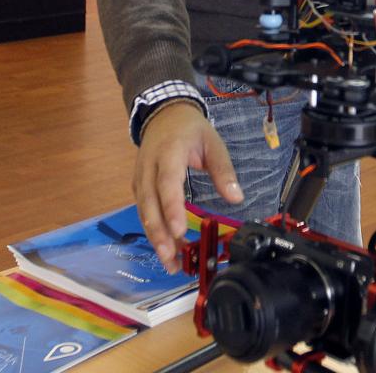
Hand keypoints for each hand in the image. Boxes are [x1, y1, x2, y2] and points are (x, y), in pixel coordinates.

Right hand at [133, 100, 242, 272]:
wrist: (164, 114)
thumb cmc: (190, 129)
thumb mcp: (213, 143)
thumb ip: (223, 170)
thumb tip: (236, 197)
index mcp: (168, 153)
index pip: (167, 183)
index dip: (171, 208)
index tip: (179, 231)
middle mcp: (149, 167)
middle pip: (149, 203)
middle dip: (158, 232)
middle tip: (171, 258)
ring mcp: (140, 177)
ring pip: (143, 210)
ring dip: (155, 237)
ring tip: (169, 262)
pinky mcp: (139, 186)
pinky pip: (144, 210)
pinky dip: (153, 230)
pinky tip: (166, 247)